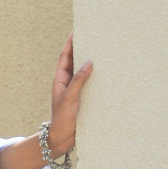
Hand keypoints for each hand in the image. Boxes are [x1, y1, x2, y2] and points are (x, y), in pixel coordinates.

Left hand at [48, 32, 92, 155]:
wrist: (63, 138)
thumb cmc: (62, 118)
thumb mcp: (69, 98)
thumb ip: (78, 80)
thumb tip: (89, 62)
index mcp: (60, 79)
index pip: (65, 57)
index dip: (70, 43)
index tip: (75, 30)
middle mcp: (68, 82)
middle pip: (75, 60)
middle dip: (82, 47)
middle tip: (92, 34)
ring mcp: (76, 89)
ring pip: (84, 71)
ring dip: (91, 60)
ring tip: (101, 48)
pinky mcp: (84, 97)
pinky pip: (91, 82)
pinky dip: (97, 74)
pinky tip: (107, 70)